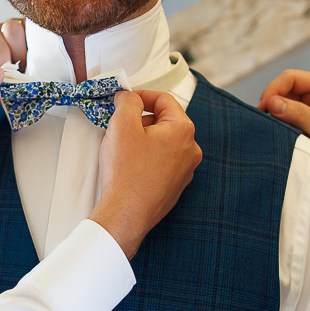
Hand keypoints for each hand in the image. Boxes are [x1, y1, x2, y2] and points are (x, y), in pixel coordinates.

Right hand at [89, 90, 200, 258]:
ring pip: (163, 142)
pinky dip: (147, 158)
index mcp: (183, 131)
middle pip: (164, 121)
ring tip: (123, 148)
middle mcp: (190, 150)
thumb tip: (129, 96)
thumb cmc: (126, 173)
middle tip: (120, 126)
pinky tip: (130, 166)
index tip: (124, 100)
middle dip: (141, 119)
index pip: (164, 100)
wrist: (125, 214)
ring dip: (143, 139)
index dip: (141, 96)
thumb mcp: (122, 125)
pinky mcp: (175, 186)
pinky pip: (161, 162)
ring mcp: (185, 171)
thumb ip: (127, 102)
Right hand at [258, 70, 309, 190]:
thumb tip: (272, 103)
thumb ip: (300, 114)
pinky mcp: (305, 119)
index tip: (263, 109)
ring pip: (282, 102)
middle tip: (263, 121)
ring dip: (274, 115)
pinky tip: (277, 133)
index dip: (273, 90)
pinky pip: (285, 116)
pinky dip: (278, 123)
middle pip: (284, 88)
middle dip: (271, 103)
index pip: (291, 77)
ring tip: (271, 129)